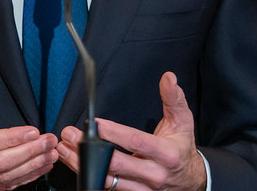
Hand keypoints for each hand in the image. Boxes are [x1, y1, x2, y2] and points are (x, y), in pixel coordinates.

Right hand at [0, 52, 58, 189]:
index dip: (12, 138)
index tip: (31, 131)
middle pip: (0, 163)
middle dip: (29, 153)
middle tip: (49, 141)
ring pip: (4, 178)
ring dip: (31, 167)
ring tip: (51, 155)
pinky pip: (1, 188)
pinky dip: (22, 180)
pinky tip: (37, 169)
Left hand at [57, 72, 205, 190]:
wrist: (190, 180)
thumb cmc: (181, 147)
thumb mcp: (183, 121)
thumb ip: (174, 99)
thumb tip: (168, 77)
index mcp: (166, 153)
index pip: (135, 141)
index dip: (113, 133)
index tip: (94, 123)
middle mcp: (154, 174)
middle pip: (116, 164)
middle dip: (90, 149)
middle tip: (70, 134)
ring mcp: (142, 189)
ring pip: (108, 180)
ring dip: (83, 164)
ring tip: (65, 148)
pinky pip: (108, 189)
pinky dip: (89, 175)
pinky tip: (76, 162)